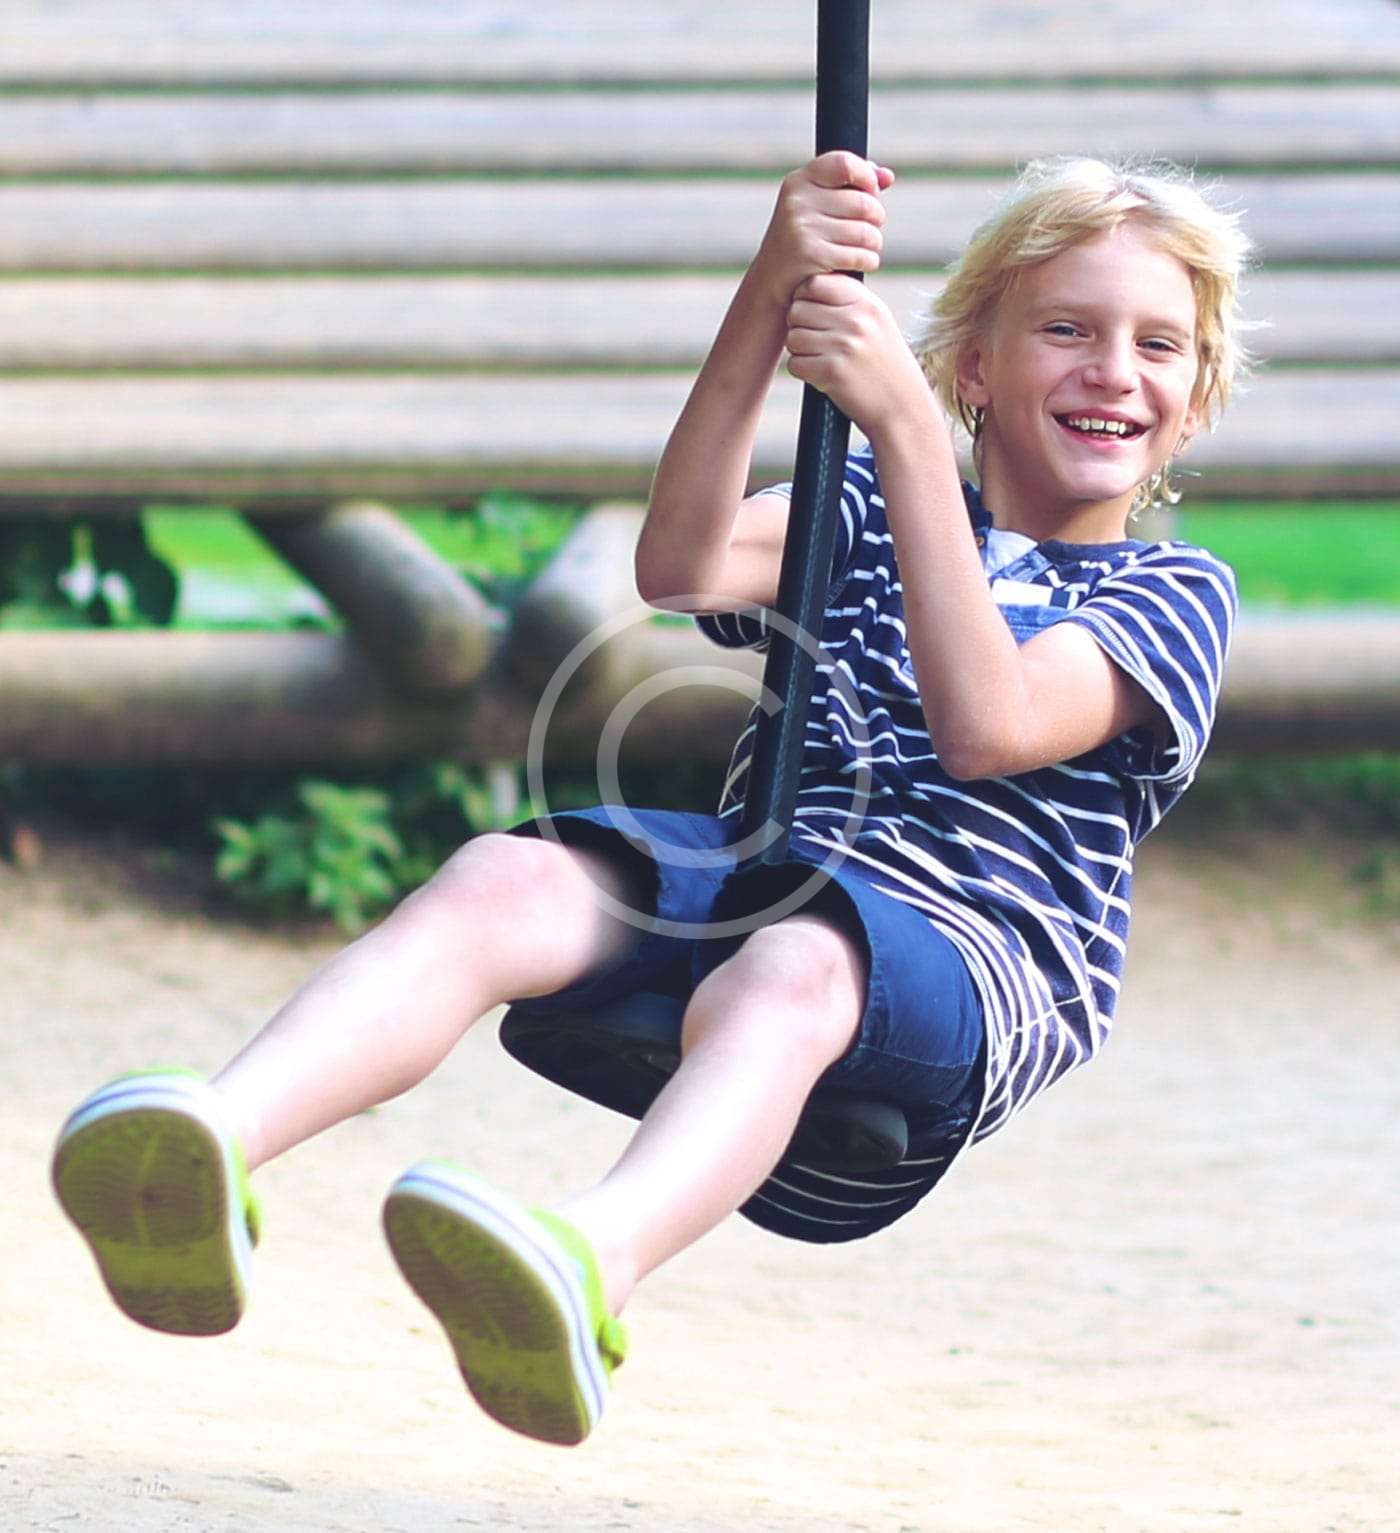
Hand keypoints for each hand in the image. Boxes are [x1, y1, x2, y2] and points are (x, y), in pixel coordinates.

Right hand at [752, 151, 894, 308]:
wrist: (772, 280)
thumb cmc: (803, 238)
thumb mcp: (817, 204)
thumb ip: (852, 184)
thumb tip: (887, 177)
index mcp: (799, 182)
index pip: (845, 163)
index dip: (867, 178)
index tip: (871, 192)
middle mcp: (797, 202)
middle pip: (864, 203)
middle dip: (877, 218)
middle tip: (870, 229)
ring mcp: (802, 229)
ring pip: (866, 232)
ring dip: (875, 243)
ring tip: (866, 247)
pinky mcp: (811, 256)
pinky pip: (859, 255)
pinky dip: (868, 261)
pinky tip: (861, 263)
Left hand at [784, 274, 929, 435]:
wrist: (902, 406)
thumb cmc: (884, 363)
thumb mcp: (877, 321)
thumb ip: (849, 299)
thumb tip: (809, 281)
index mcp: (865, 302)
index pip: (814, 283)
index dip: (805, 298)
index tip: (814, 314)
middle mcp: (856, 320)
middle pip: (797, 310)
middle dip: (799, 326)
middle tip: (816, 341)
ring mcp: (844, 345)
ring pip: (793, 338)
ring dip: (800, 351)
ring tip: (821, 358)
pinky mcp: (833, 372)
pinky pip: (795, 364)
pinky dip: (804, 372)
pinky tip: (822, 375)